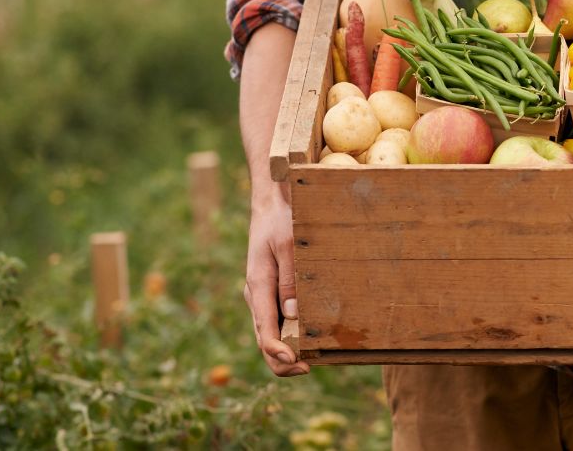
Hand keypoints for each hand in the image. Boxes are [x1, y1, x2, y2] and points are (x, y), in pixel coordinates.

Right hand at [243, 192, 309, 376]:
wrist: (272, 204)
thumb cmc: (281, 221)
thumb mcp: (289, 246)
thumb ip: (290, 280)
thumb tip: (293, 315)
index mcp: (258, 287)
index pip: (264, 331)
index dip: (279, 353)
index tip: (298, 364)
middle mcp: (257, 297)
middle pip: (264, 341)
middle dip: (284, 361)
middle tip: (310, 368)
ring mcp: (263, 297)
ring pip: (270, 334)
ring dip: (288, 350)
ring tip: (315, 359)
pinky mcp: (271, 293)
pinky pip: (277, 321)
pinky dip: (290, 336)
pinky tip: (310, 339)